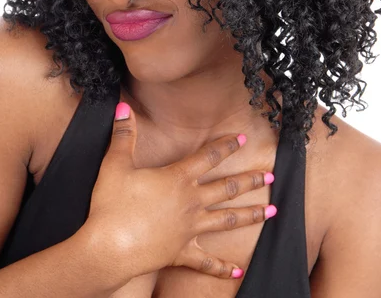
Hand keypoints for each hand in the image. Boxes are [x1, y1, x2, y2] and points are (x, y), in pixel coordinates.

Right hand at [80, 102, 274, 290]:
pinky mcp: (181, 253)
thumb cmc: (111, 206)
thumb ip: (124, 135)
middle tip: (271, 175)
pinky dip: (222, 269)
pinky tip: (237, 272)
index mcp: (178, 178)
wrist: (108, 249)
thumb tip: (123, 107)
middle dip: (251, 179)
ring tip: (272, 212)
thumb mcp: (115, 164)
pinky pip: (206, 262)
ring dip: (251, 215)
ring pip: (227, 220)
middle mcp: (190, 202)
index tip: (242, 137)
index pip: (208, 156)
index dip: (226, 145)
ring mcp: (189, 229)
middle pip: (227, 187)